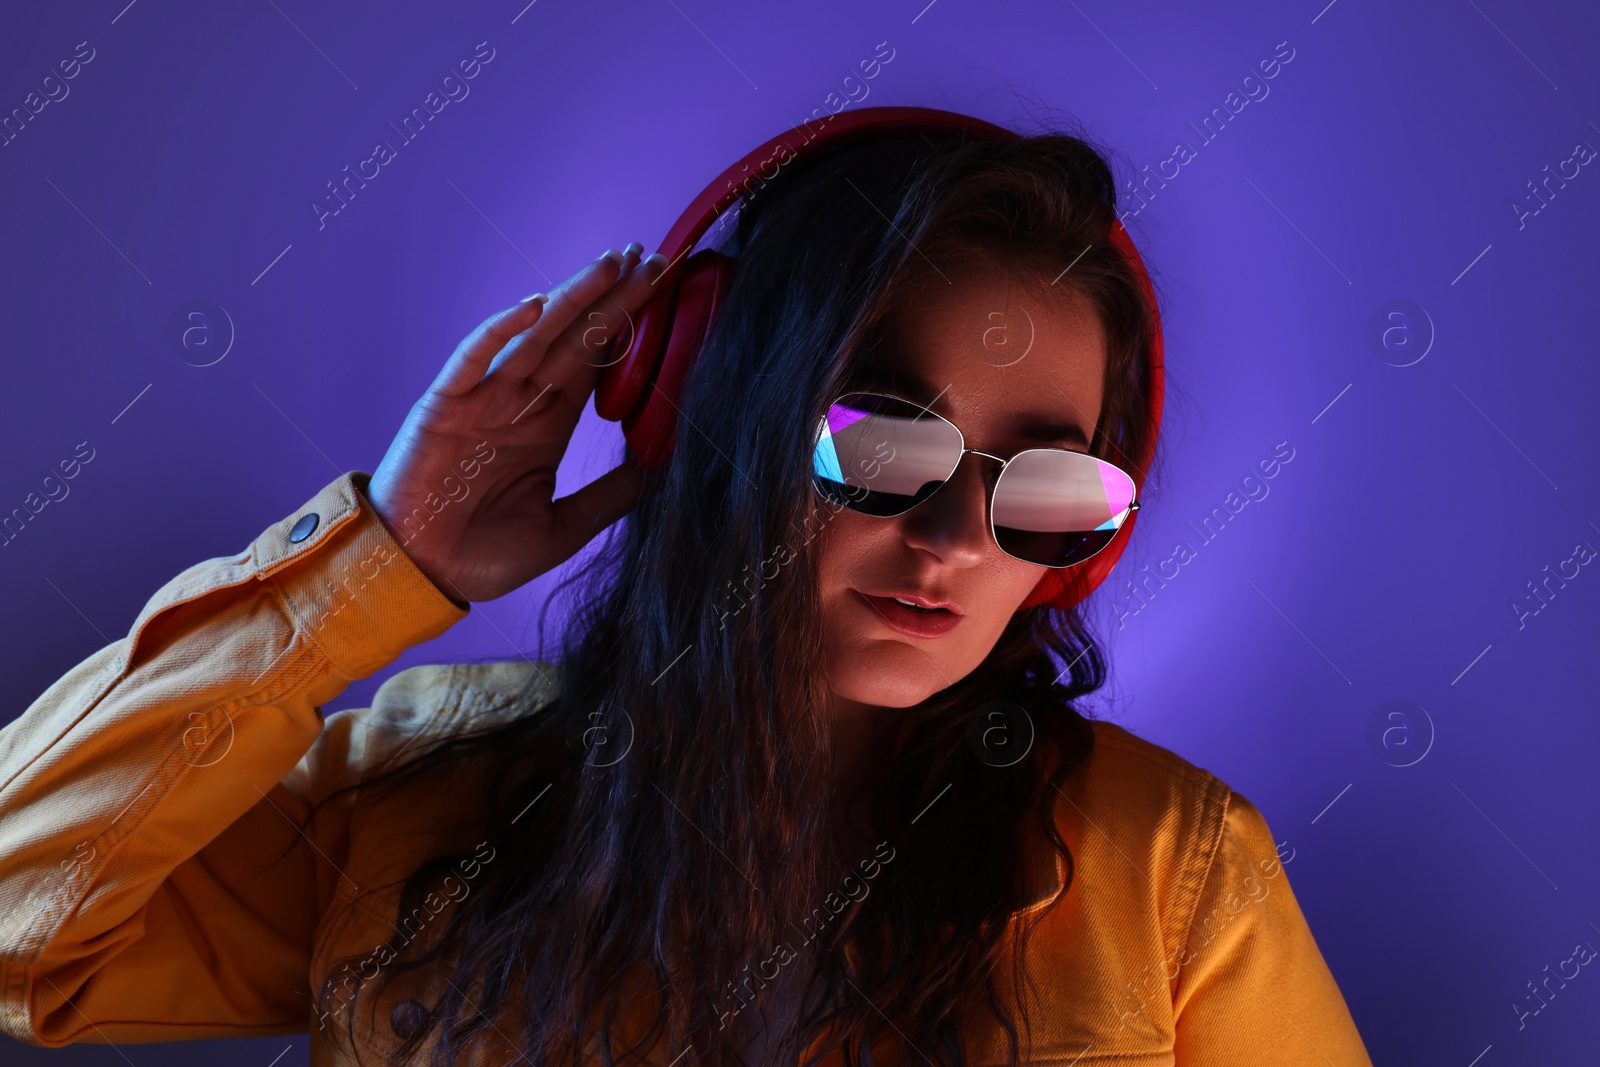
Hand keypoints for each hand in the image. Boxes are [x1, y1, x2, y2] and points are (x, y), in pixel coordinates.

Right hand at [366, 243, 663, 603]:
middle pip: (575, 338)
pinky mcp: (445, 405)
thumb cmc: (483, 555)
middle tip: (651, 258)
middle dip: (612, 298)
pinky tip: (534, 304)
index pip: (597, 362)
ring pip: (534, 335)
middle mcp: (520, 402)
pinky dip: (501, 329)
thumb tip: (659, 471)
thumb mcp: (562, 528)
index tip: (661, 291)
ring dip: (572, 298)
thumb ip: (608, 498)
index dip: (628, 325)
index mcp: (549, 425)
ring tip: (611, 264)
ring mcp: (483, 399)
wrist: (419, 575)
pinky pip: (474, 358)